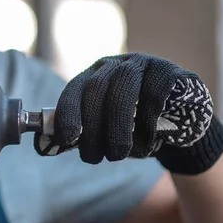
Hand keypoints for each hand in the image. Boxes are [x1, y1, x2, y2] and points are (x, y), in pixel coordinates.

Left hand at [35, 53, 222, 173]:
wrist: (181, 123)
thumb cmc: (133, 128)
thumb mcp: (103, 131)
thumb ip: (76, 136)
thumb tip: (42, 148)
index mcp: (93, 76)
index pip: (73, 89)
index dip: (67, 113)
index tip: (66, 140)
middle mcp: (115, 65)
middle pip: (96, 89)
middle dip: (92, 127)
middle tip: (93, 158)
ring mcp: (144, 65)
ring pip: (123, 90)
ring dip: (117, 128)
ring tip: (119, 155)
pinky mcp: (170, 73)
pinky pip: (155, 94)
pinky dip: (148, 123)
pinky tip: (148, 142)